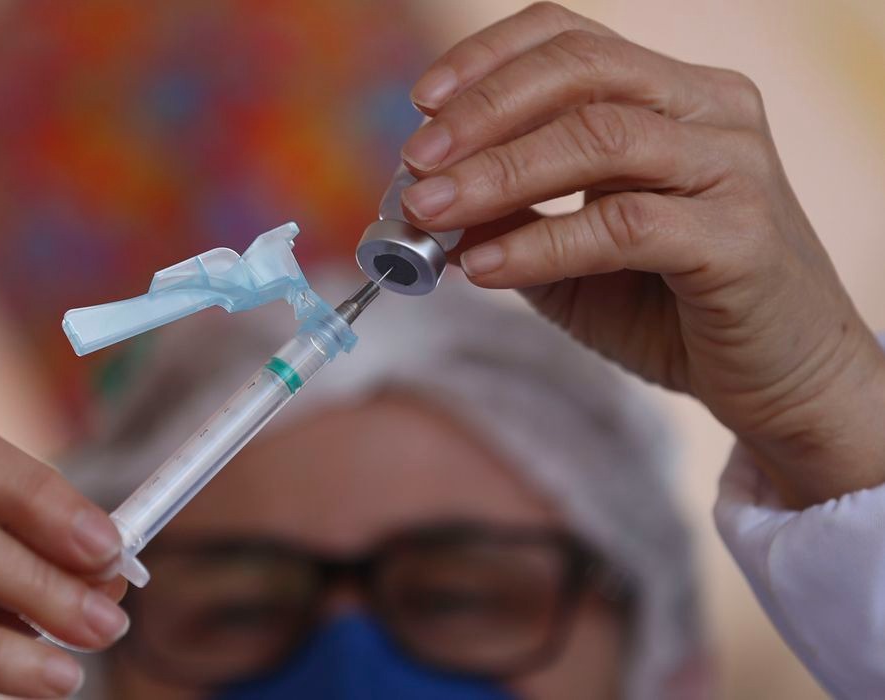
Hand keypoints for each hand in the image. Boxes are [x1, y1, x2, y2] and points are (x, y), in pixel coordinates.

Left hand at [400, 2, 884, 505]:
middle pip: (584, 71)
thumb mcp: (574, 258)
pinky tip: (482, 268)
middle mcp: (711, 110)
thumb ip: (511, 222)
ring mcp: (734, 167)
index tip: (421, 102)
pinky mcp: (740, 237)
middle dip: (483, 112)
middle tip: (415, 160)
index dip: (489, 60)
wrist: (782, 381)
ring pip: (602, 137)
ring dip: (499, 172)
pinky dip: (542, 244)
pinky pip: (623, 226)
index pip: (573, 40)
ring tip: (429, 210)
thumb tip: (425, 201)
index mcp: (674, 96)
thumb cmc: (674, 309)